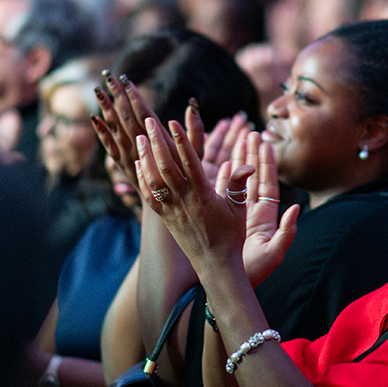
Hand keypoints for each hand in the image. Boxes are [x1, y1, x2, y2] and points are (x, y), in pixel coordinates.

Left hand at [93, 74, 199, 201]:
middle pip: (126, 117)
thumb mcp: (201, 154)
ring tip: (98, 89)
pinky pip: (109, 148)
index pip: (143, 114)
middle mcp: (143, 149)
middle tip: (109, 75)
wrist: (176, 210)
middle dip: (117, 96)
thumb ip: (197, 130)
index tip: (126, 79)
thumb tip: (191, 104)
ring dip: (106, 108)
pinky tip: (94, 118)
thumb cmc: (192, 180)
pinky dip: (101, 133)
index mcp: (161, 142)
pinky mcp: (124, 168)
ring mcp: (131, 159)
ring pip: (115, 130)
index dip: (134, 96)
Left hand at [134, 114, 253, 270]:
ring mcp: (173, 209)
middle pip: (166, 166)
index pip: (190, 162)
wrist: (215, 265)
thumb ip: (239, 185)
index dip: (181, 140)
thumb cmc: (231, 236)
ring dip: (146, 157)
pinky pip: (150, 196)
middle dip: (157, 141)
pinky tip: (139, 164)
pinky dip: (143, 179)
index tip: (173, 122)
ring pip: (154, 179)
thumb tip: (248, 166)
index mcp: (203, 195)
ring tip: (140, 137)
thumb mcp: (240, 209)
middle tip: (148, 121)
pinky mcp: (166, 218)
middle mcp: (185, 200)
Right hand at [234, 131, 299, 283]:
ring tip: (237, 140)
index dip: (267, 163)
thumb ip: (287, 231)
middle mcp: (251, 213)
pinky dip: (222, 178)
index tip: (266, 143)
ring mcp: (235, 215)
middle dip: (251, 155)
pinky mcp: (221, 219)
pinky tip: (221, 163)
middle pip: (252, 177)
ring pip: (237, 182)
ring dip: (237, 161)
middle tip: (250, 133)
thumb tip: (297, 207)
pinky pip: (221, 194)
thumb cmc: (254, 272)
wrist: (230, 284)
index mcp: (265, 217)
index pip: (267, 183)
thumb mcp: (274, 252)